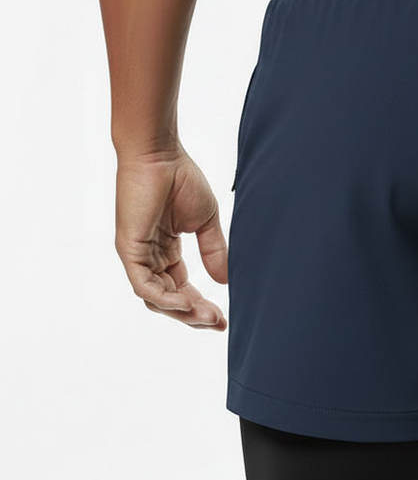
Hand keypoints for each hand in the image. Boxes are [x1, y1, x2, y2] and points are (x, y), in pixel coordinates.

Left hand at [115, 148, 227, 328]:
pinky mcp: (130, 251)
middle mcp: (149, 257)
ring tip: (208, 316)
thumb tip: (225, 281)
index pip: (181, 288)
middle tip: (217, 323)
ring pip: (156, 299)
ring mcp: (137, 256)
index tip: (223, 318)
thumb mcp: (205, 222)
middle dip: (193, 315)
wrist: (160, 156)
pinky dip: (166, 299)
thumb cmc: (181, 179)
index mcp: (165, 251)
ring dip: (182, 311)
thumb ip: (214, 251)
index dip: (201, 305)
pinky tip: (188, 303)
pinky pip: (145, 286)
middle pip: (169, 299)